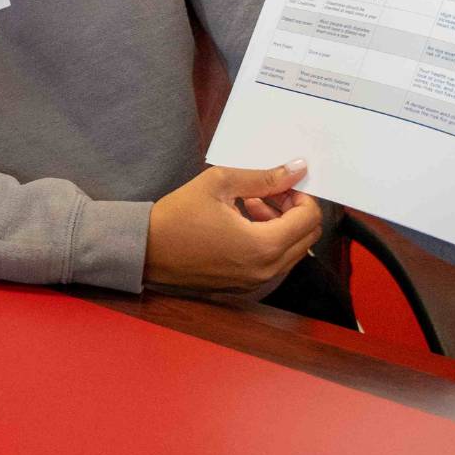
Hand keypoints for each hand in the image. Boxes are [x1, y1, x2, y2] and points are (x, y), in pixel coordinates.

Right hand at [145, 161, 322, 294]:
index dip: (300, 195)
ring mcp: (256, 282)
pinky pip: (274, 264)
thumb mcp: (219, 184)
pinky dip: (269, 243)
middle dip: (295, 211)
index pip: (310, 218)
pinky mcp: (244, 287)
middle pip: (307, 237)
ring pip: (293, 251)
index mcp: (264, 245)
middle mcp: (266, 270)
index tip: (279, 184)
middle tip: (268, 192)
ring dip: (282, 227)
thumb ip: (264, 177)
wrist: (145, 251)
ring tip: (252, 205)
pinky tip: (242, 225)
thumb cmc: (178, 215)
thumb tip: (297, 167)